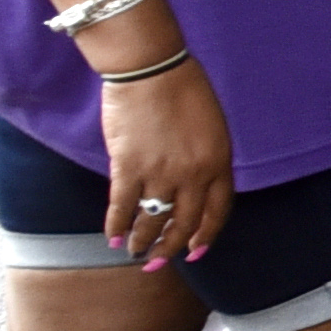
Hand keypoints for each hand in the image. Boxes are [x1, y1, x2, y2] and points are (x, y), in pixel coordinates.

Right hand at [93, 50, 232, 269]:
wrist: (152, 70)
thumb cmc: (184, 89)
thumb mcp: (212, 126)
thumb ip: (207, 157)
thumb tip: (194, 184)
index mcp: (219, 162)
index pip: (217, 211)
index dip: (205, 235)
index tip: (195, 252)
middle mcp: (193, 174)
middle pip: (184, 222)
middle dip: (171, 247)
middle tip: (159, 261)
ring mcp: (161, 173)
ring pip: (152, 219)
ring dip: (142, 240)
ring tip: (134, 253)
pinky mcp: (128, 167)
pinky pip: (123, 205)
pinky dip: (116, 224)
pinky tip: (112, 237)